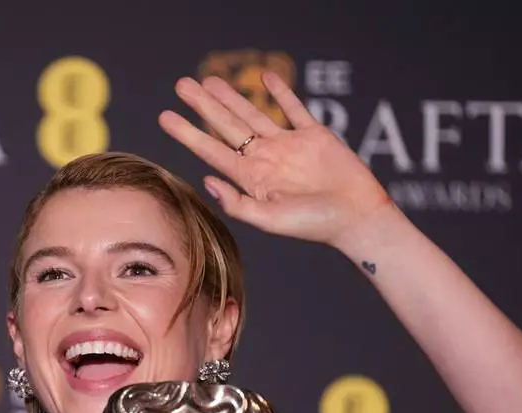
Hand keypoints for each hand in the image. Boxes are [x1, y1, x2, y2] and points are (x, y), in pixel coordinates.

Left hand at [158, 71, 393, 247]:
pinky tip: (266, 77)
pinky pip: (294, 109)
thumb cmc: (313, 225)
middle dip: (203, 105)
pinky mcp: (314, 136)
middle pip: (226, 126)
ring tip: (209, 80)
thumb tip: (206, 180)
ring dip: (232, 96)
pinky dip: (282, 92)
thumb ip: (237, 203)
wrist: (356, 217)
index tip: (165, 117)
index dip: (187, 133)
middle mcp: (265, 159)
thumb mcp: (268, 220)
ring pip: (254, 114)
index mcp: (251, 179)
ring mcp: (288, 146)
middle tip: (181, 85)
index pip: (211, 150)